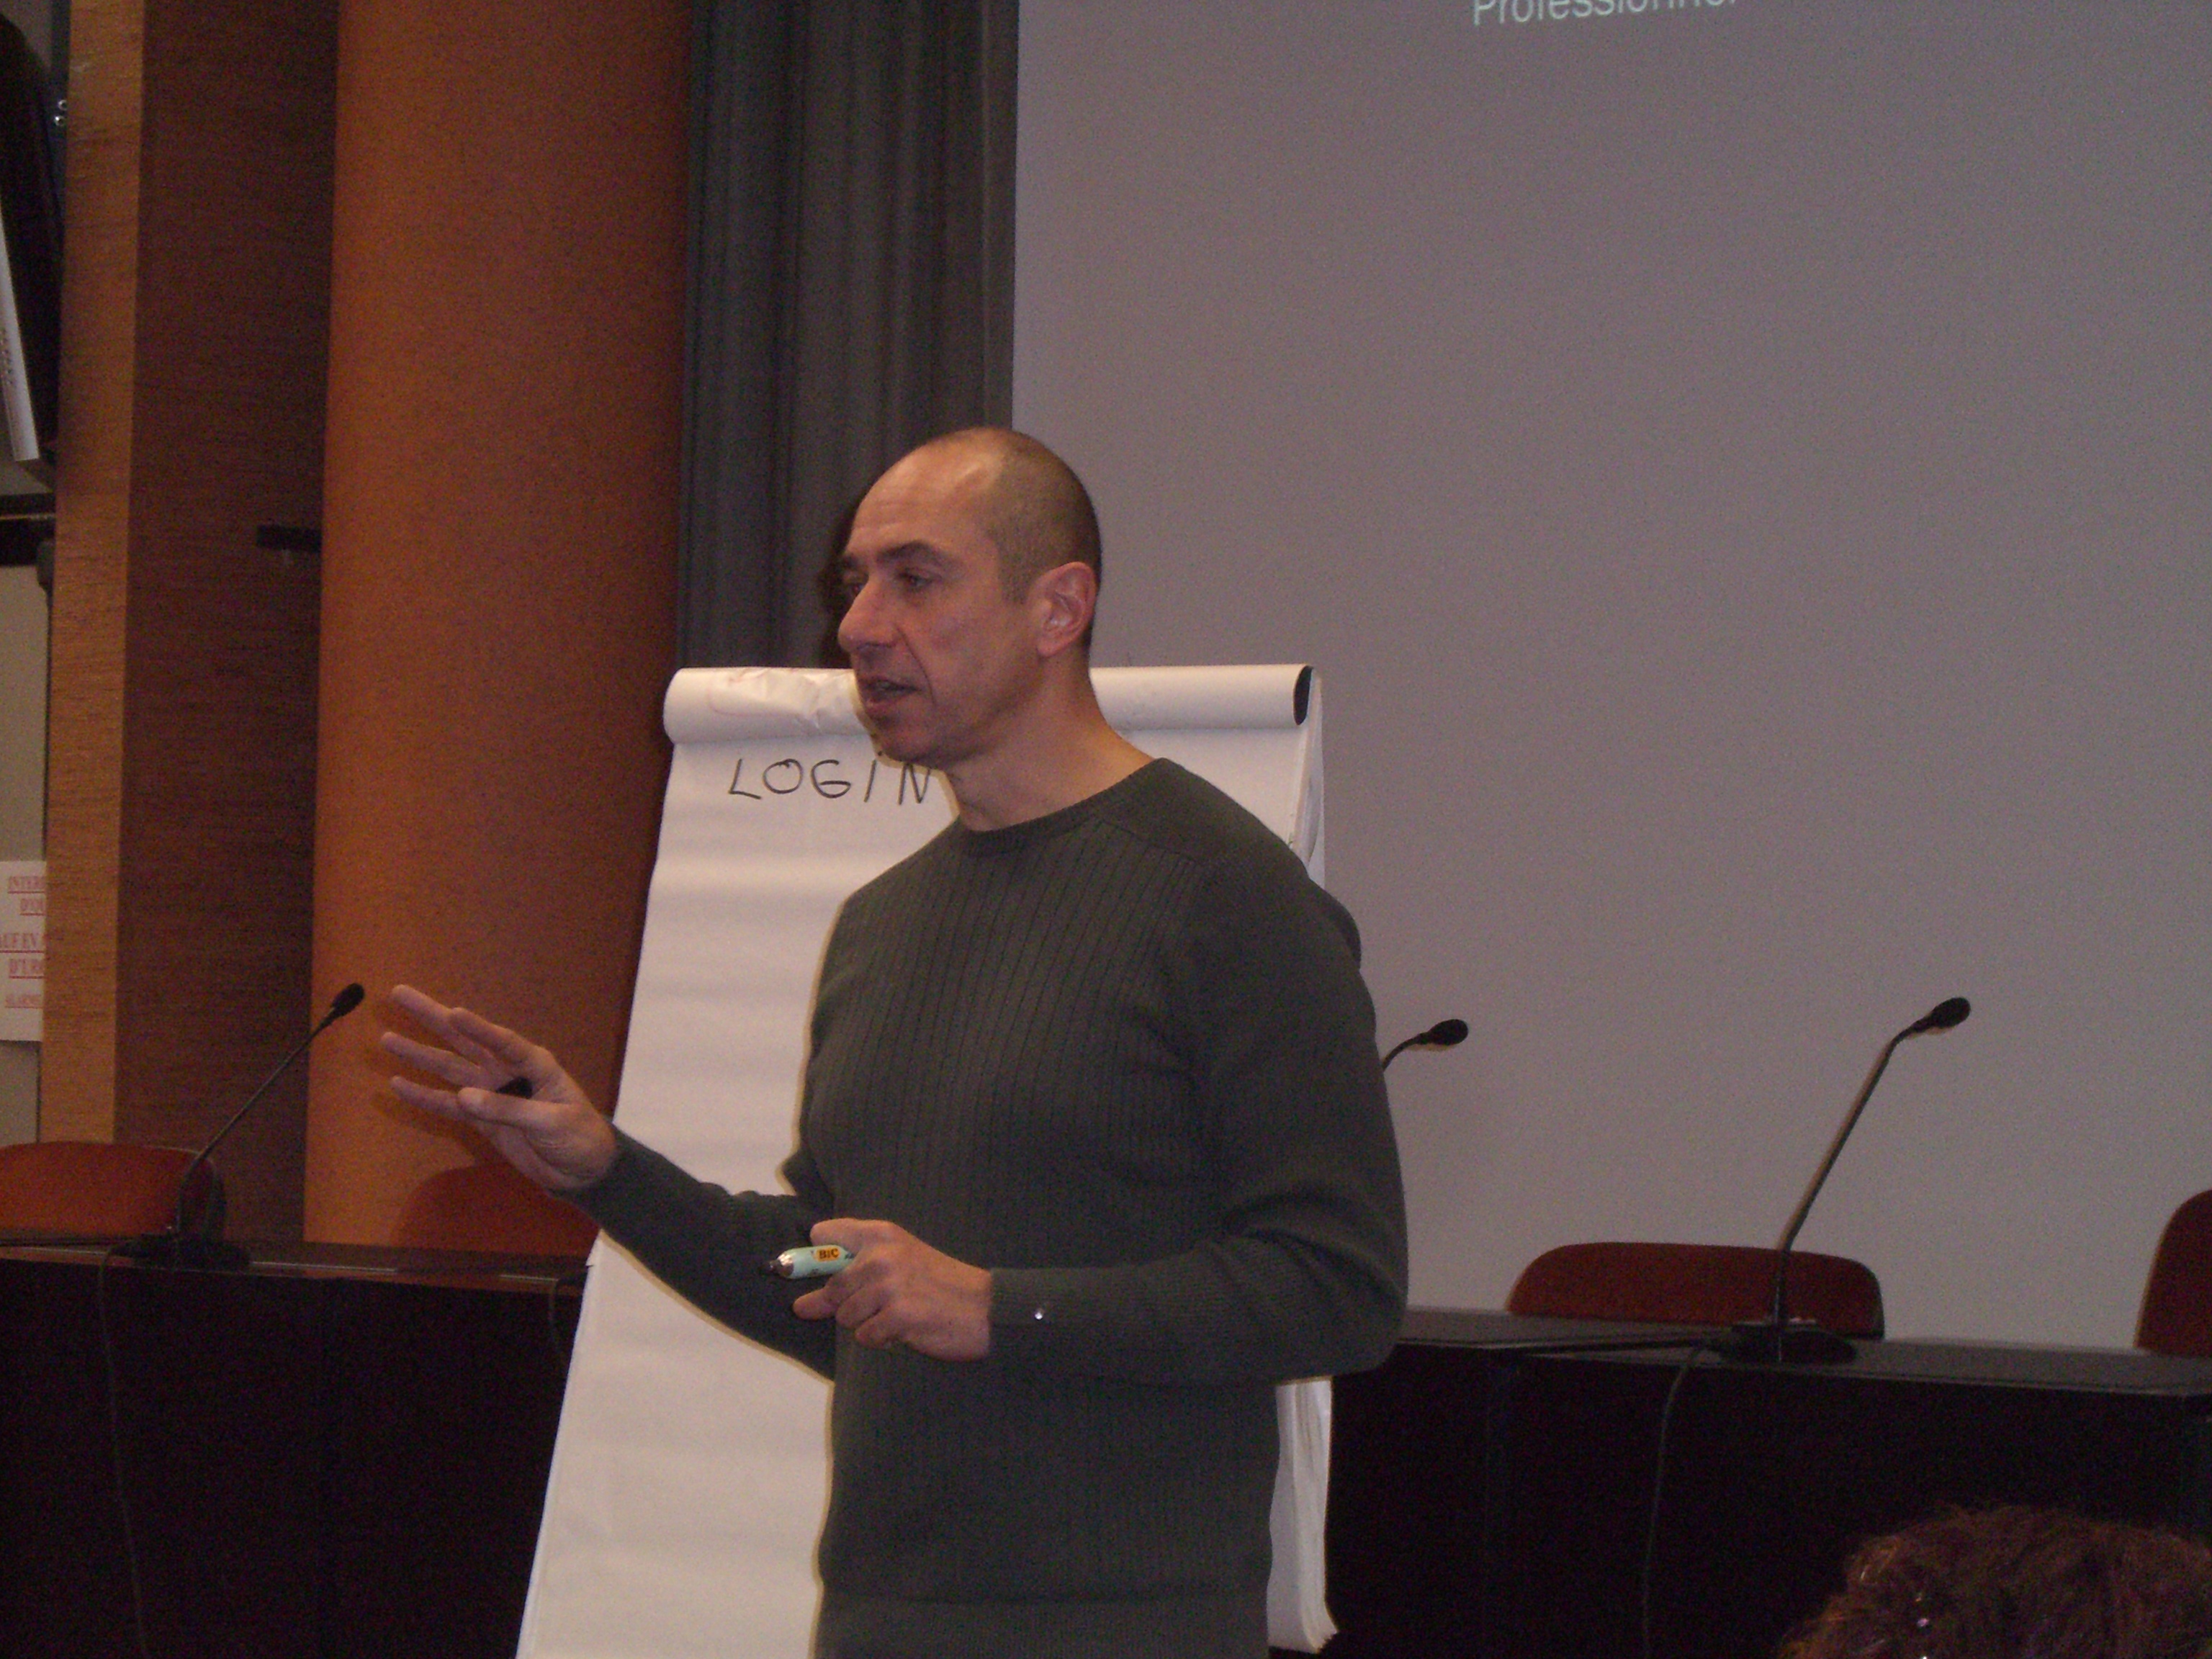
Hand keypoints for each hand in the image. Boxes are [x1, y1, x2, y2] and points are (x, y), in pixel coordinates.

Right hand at [380, 984, 618, 1192]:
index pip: (503, 1041)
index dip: (479, 1028)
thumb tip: (462, 1096)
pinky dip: (424, 1097)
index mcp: (536, 1063)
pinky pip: (448, 1106)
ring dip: (419, 1055)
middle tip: (400, 994)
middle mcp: (508, 1070)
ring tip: (387, 1038)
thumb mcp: (551, 1122)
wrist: (582, 1170)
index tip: (454, 1012)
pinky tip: (398, 1085)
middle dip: (433, 1018)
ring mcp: (491, 1093)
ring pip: (450, 1069)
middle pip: (465, 1040)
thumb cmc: (579, 1137)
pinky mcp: (481, 1119)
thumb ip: (509, 1109)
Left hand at [792, 1219, 991, 1360]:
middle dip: (848, 1305)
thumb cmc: (941, 1284)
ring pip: (846, 1316)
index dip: (814, 1259)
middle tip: (883, 1305)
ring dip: (868, 1324)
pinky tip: (905, 1330)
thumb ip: (855, 1271)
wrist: (987, 1307)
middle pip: (832, 1287)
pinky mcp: (898, 1315)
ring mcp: (889, 1285)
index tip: (817, 1274)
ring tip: (897, 1315)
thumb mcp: (903, 1260)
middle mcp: (882, 1255)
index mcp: (882, 1234)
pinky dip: (882, 1339)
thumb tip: (801, 1303)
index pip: (824, 1234)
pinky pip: (866, 1336)